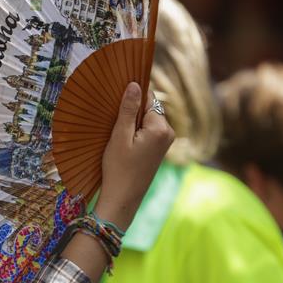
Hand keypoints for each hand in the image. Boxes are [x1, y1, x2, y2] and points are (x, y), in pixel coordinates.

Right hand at [96, 82, 173, 230]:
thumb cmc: (118, 168)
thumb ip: (128, 109)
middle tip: (115, 122)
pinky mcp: (160, 149)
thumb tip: (135, 85)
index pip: (149, 98)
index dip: (133, 97)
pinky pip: (149, 130)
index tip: (117, 102)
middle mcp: (168, 132)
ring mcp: (166, 141)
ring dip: (133, 121)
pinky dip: (137, 131)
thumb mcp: (120, 136)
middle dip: (133, 110)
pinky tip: (124, 141)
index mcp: (160, 128)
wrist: (123, 198)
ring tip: (118, 135)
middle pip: (150, 108)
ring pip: (148, 119)